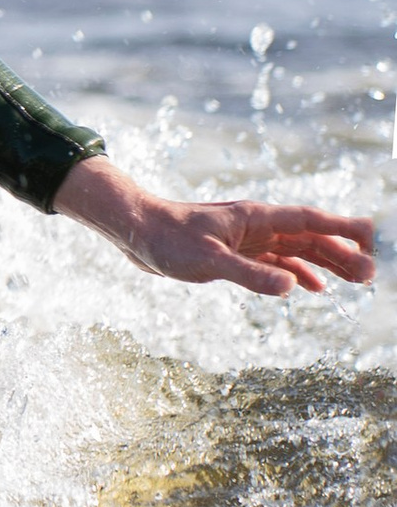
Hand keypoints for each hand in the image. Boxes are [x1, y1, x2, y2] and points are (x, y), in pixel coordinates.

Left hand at [52, 153, 376, 296]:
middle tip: (371, 275)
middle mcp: (257, 226)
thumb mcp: (208, 261)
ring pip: (297, 251)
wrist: (135, 232)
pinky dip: (297, 273)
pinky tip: (313, 288)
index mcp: (256, 218)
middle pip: (310, 238)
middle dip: (342, 253)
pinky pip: (277, 263)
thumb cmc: (167, 240)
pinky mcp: (236, 253)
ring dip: (326, 264)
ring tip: (357, 280)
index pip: (308, 221)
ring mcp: (248, 240)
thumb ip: (249, 274)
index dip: (341, 227)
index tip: (370, 235)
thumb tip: (292, 287)